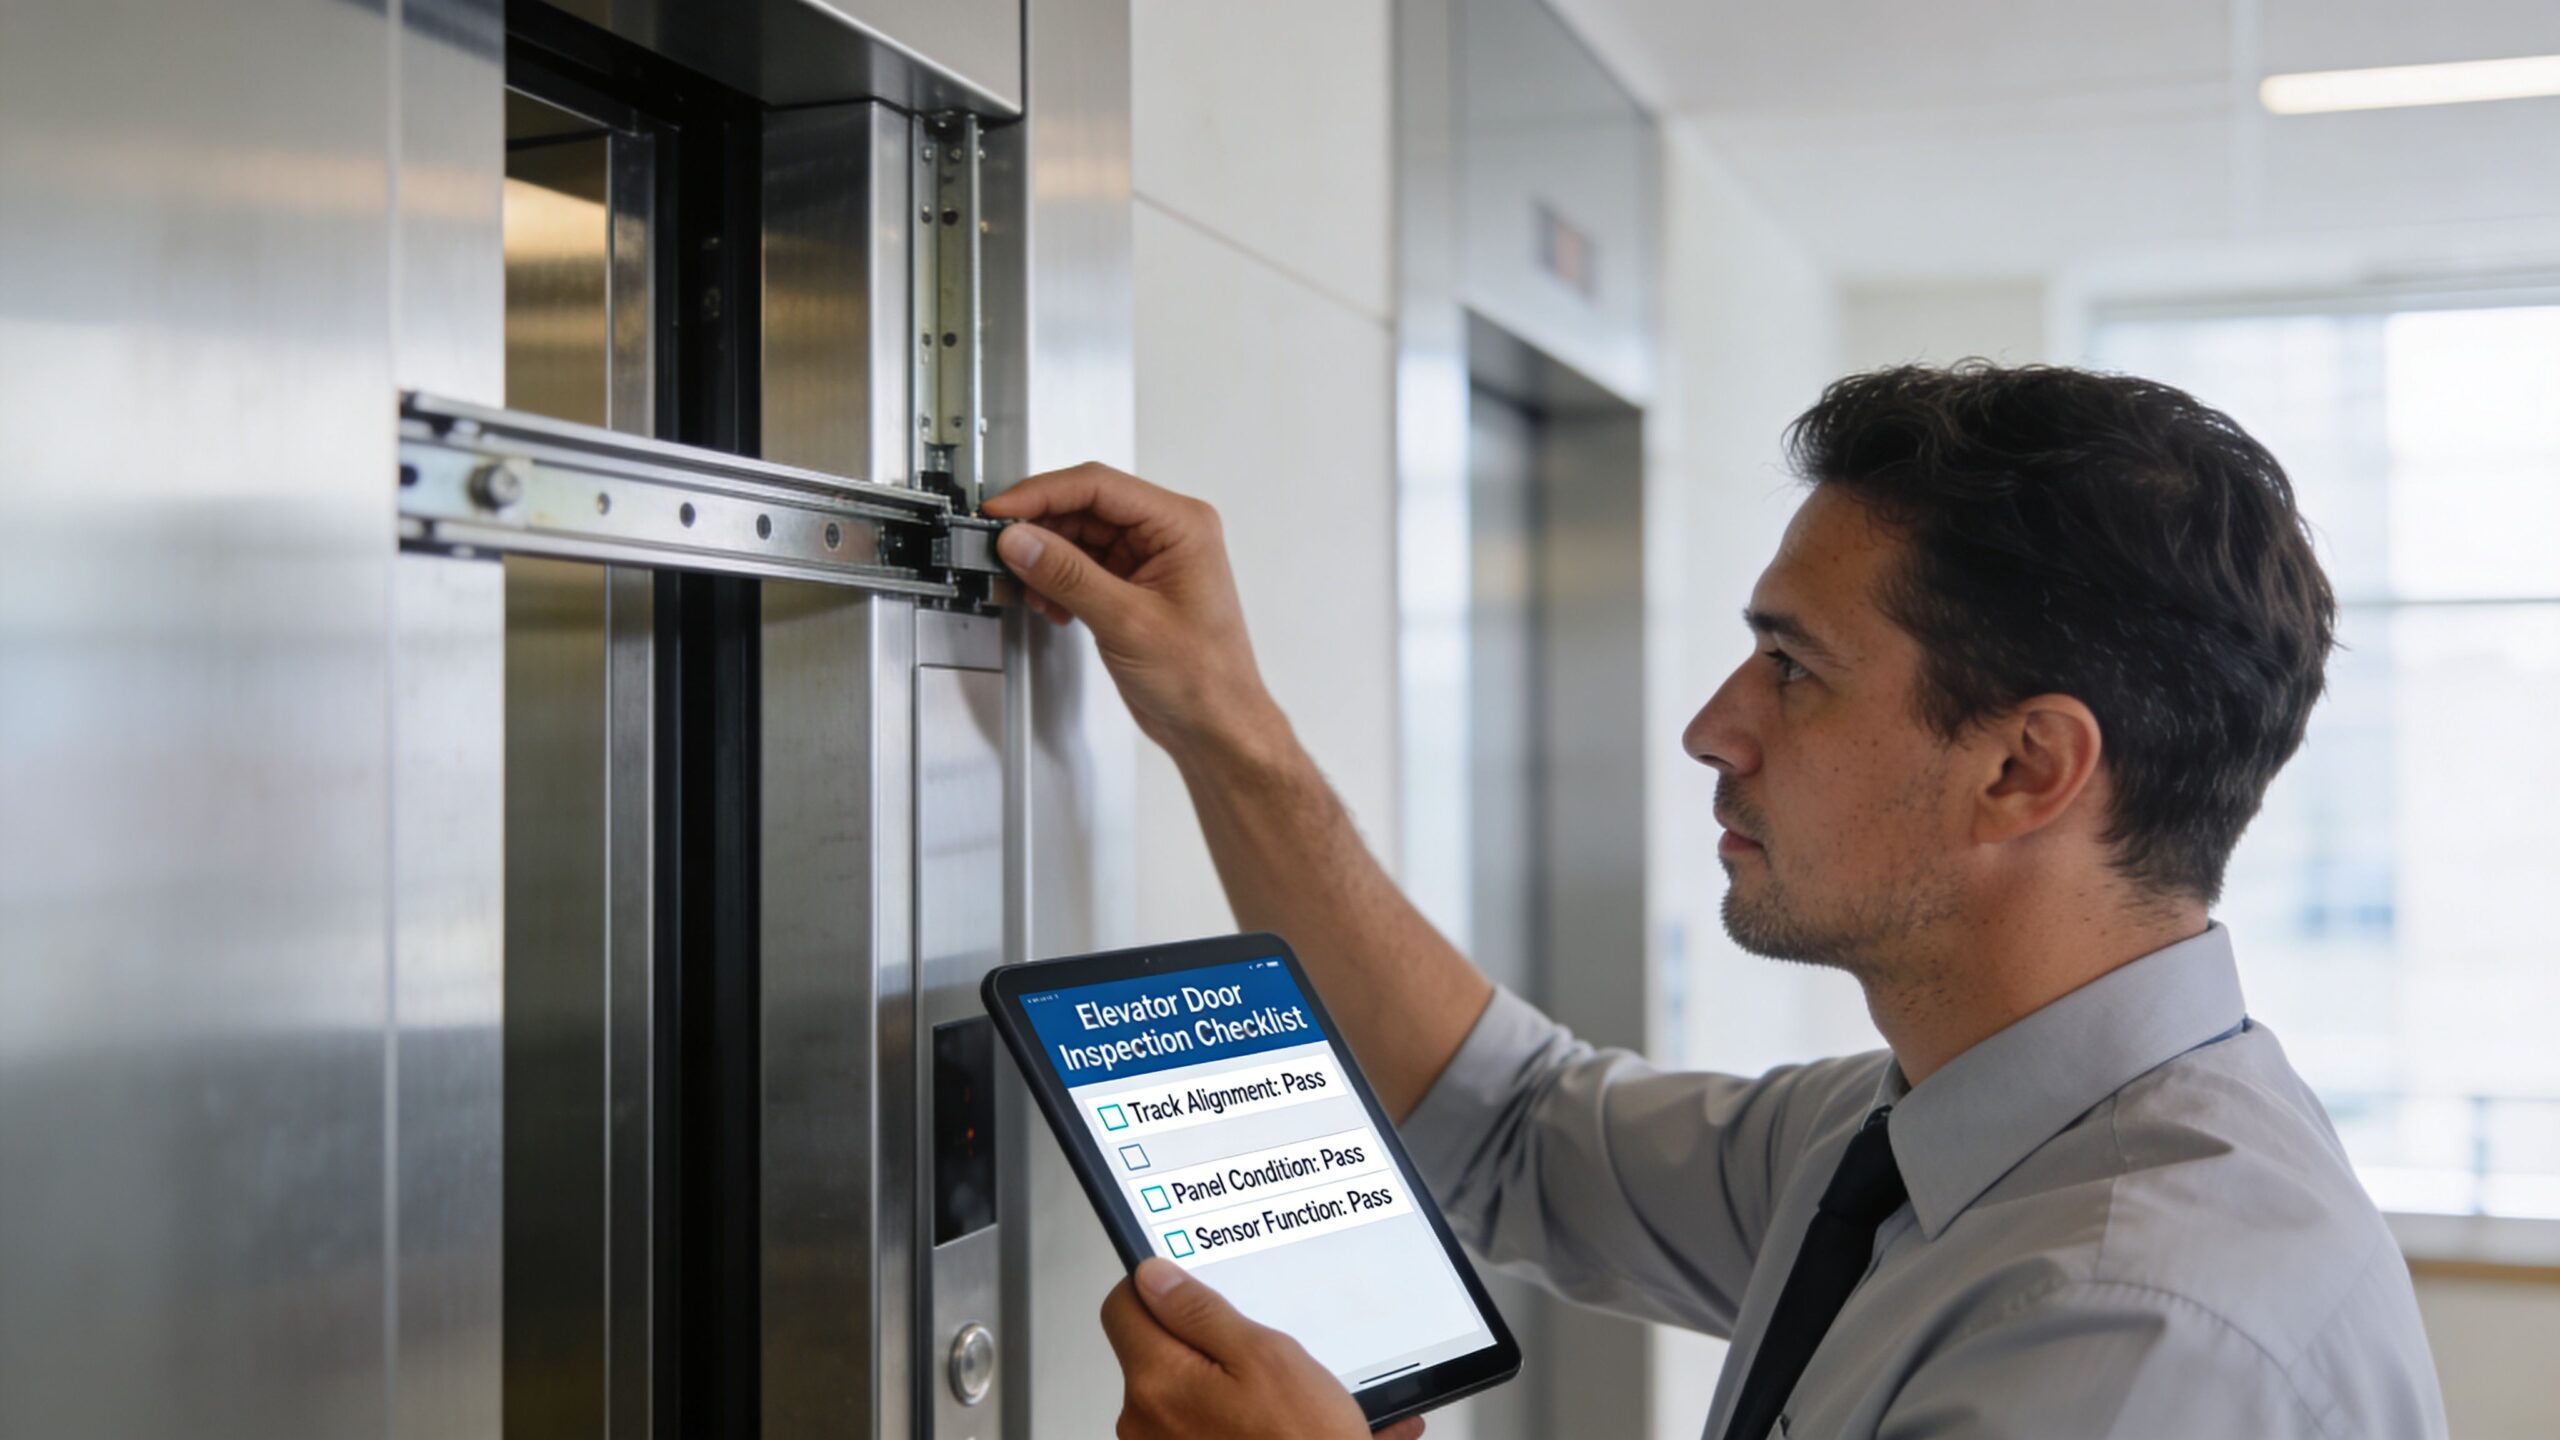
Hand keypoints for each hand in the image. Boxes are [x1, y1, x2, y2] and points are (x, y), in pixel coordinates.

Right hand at [982, 464, 1280, 759]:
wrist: (1215, 727)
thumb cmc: (1204, 679)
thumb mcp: (1126, 622)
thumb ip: (1068, 575)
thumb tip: (1021, 541)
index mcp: (1182, 525)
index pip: (1098, 486)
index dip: (1041, 494)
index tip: (1001, 511)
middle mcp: (1167, 535)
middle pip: (1085, 507)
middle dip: (1039, 530)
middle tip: (1000, 549)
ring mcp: (1149, 560)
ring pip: (1079, 538)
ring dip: (1045, 560)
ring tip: (1026, 586)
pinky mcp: (1133, 587)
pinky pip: (1083, 567)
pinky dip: (1058, 582)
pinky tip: (1050, 604)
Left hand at [1101, 1258, 1426, 1439]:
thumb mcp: (1263, 1355)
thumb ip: (1199, 1311)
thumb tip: (1153, 1276)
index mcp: (1157, 1381)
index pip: (1121, 1306)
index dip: (1157, 1288)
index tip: (1192, 1290)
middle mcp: (1142, 1421)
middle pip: (1147, 1347)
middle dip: (1191, 1339)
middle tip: (1249, 1353)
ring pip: (1170, 1385)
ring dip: (1206, 1379)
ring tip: (1262, 1396)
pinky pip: (1182, 1420)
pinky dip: (1212, 1413)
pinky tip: (1254, 1422)